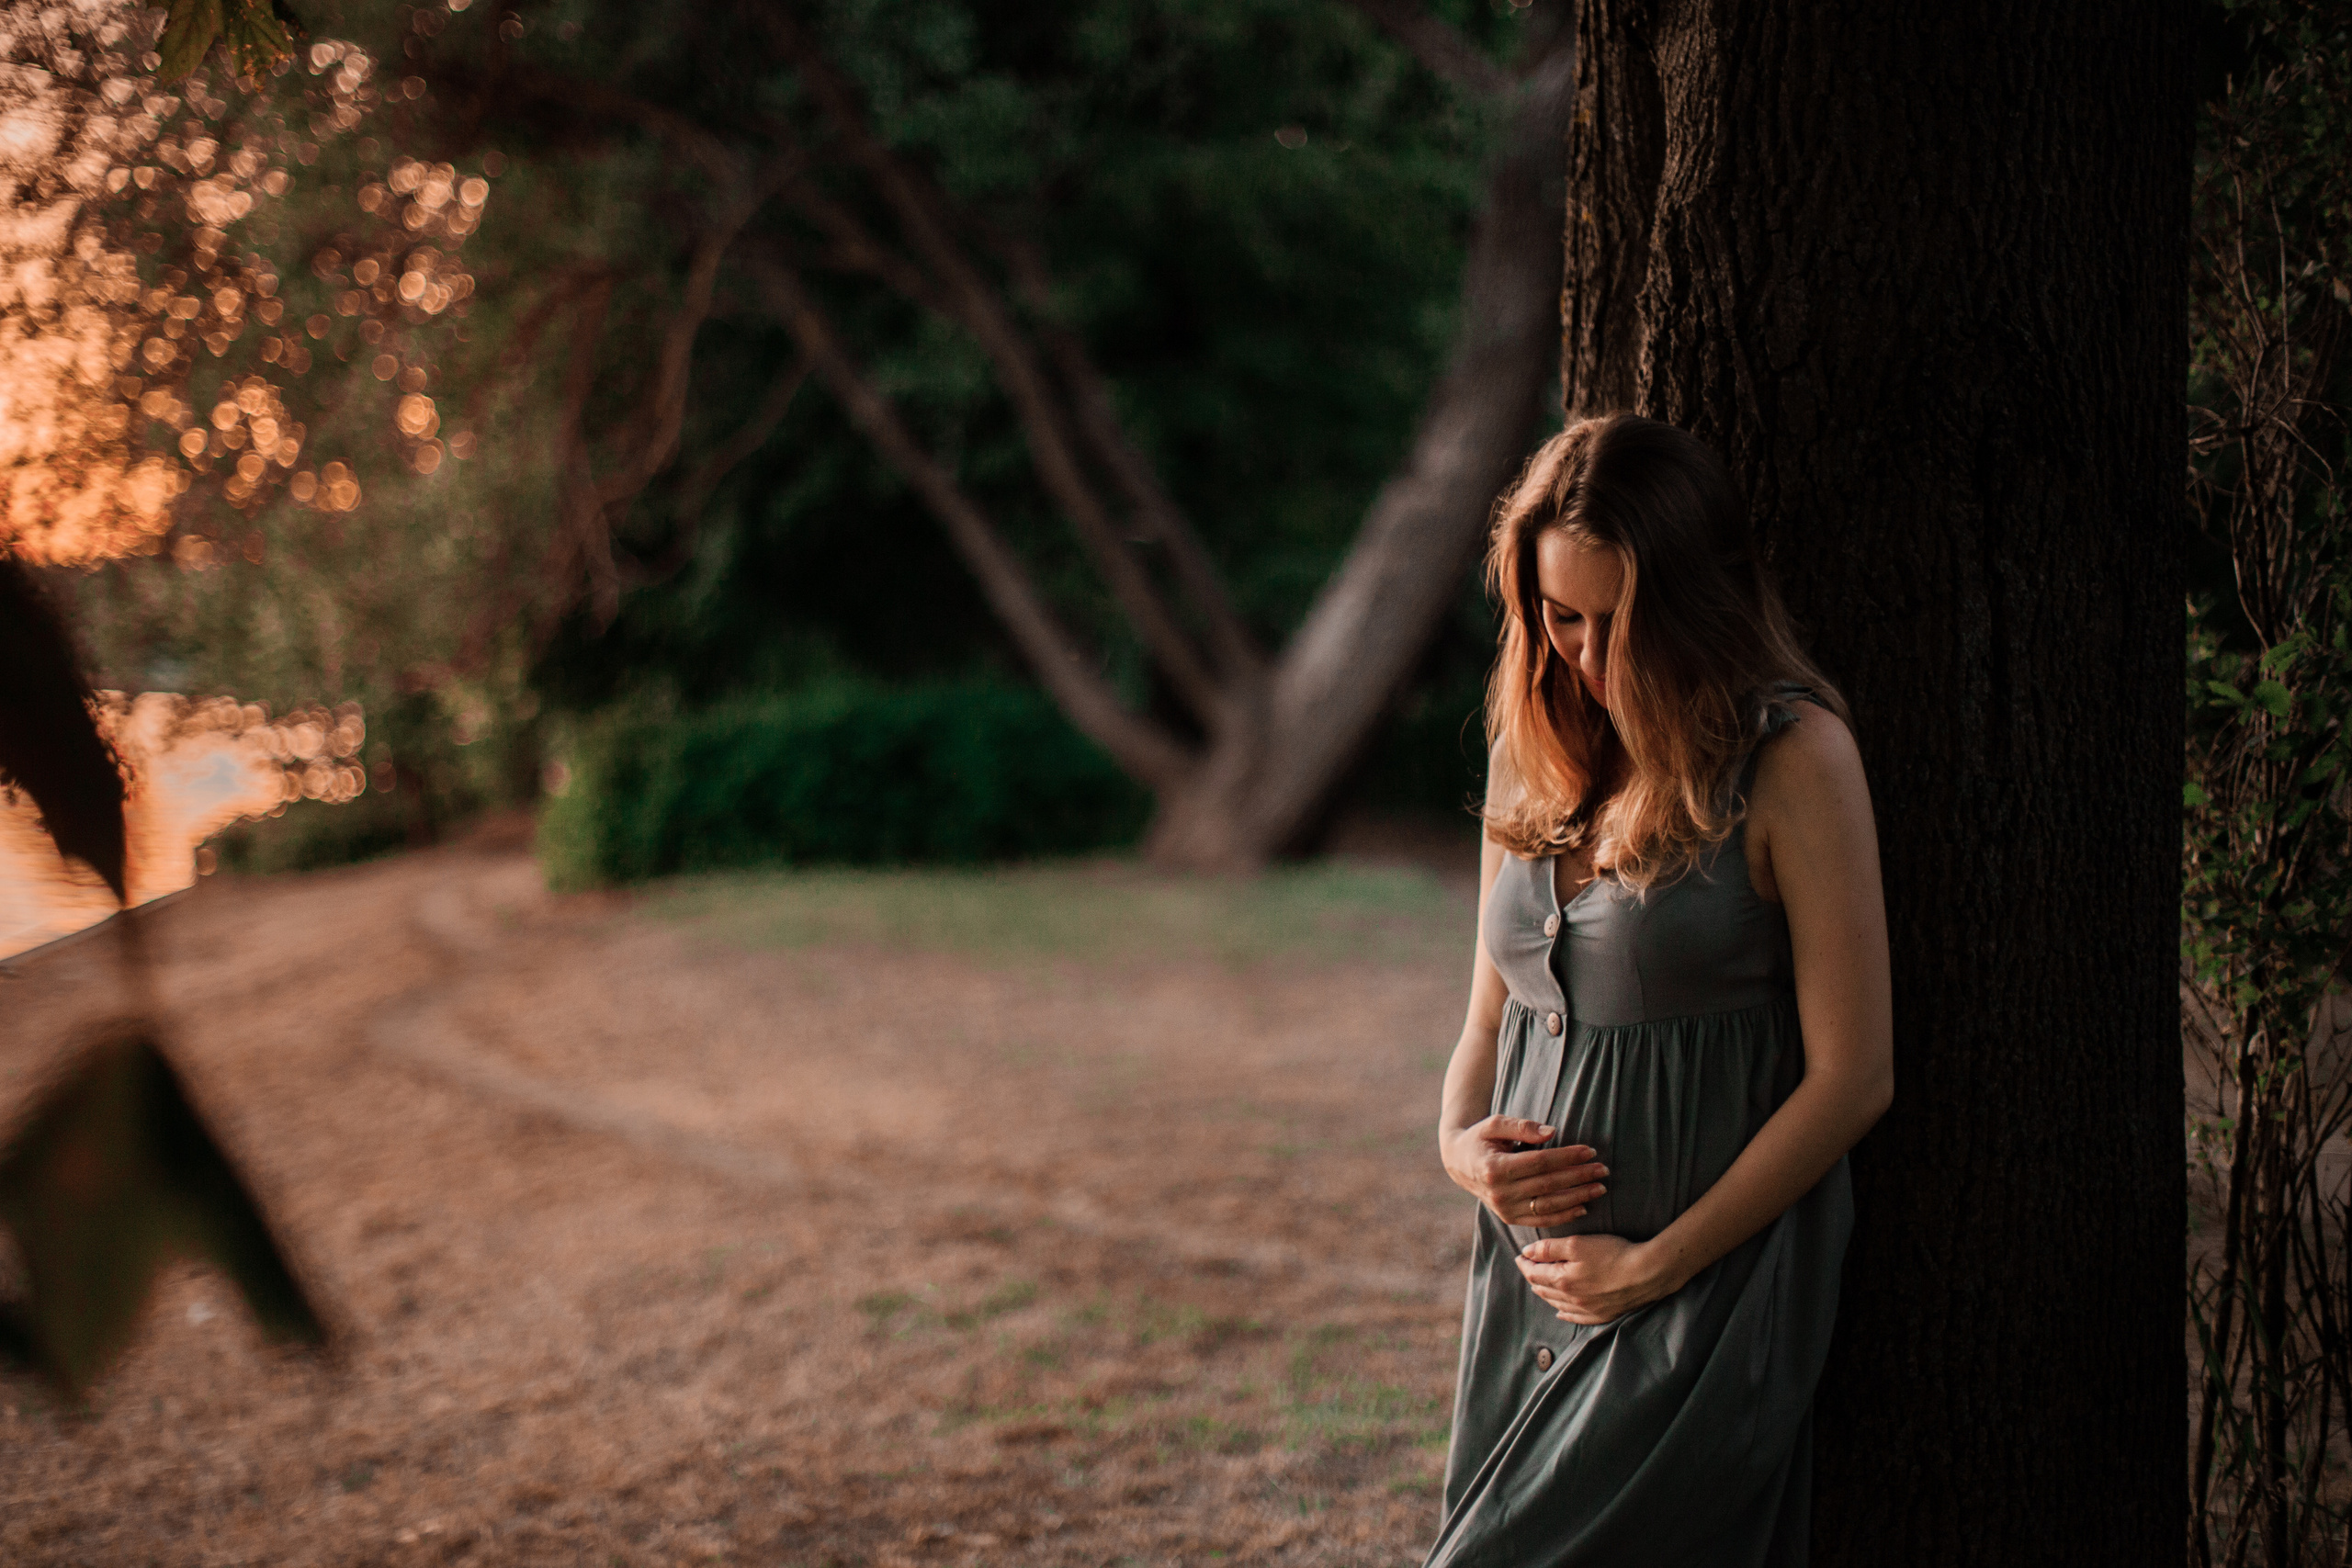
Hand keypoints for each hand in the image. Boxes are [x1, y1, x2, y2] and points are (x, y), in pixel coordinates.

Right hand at [1440, 1115, 1607, 1229]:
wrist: (1459, 1163)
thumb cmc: (1481, 1138)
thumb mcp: (1495, 1123)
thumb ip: (1522, 1126)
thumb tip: (1552, 1132)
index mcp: (1494, 1168)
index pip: (1540, 1162)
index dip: (1567, 1157)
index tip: (1590, 1151)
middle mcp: (1499, 1192)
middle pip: (1548, 1185)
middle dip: (1579, 1177)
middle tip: (1603, 1170)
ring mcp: (1504, 1209)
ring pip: (1548, 1206)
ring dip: (1577, 1198)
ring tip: (1599, 1188)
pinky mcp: (1509, 1218)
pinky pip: (1541, 1220)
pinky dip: (1564, 1216)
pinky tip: (1583, 1207)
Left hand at [1514, 1234, 1678, 1324]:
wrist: (1647, 1274)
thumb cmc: (1613, 1254)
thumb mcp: (1578, 1244)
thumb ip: (1550, 1249)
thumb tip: (1527, 1253)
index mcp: (1562, 1280)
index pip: (1534, 1273)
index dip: (1524, 1264)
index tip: (1519, 1256)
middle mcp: (1571, 1299)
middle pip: (1543, 1290)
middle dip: (1533, 1277)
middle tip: (1527, 1268)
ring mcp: (1587, 1310)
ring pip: (1557, 1304)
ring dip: (1545, 1294)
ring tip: (1539, 1286)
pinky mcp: (1603, 1315)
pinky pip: (1576, 1318)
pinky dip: (1564, 1313)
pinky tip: (1560, 1312)